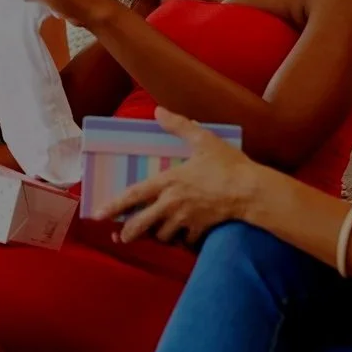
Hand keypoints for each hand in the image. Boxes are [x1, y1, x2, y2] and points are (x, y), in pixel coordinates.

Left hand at [97, 107, 258, 245]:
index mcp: (169, 182)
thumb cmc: (228, 165)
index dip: (114, 205)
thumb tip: (158, 110)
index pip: (134, 195)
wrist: (253, 192)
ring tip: (155, 232)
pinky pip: (186, 241)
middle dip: (129, 233)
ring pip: (163, 235)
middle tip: (121, 237)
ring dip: (158, 235)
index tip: (98, 214)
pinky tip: (182, 237)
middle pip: (143, 223)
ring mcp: (187, 219)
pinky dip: (182, 240)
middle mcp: (173, 204)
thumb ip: (179, 125)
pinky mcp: (201, 230)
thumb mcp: (202, 140)